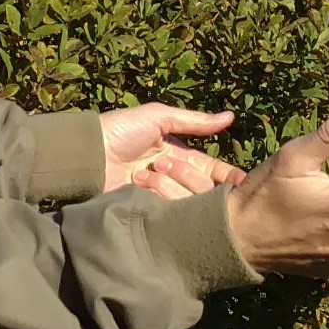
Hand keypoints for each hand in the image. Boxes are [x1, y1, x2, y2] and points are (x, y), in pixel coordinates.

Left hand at [100, 101, 239, 198]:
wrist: (86, 154)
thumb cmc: (119, 131)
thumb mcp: (158, 118)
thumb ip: (194, 121)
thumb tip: (230, 116)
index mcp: (178, 157)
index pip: (212, 170)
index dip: (228, 177)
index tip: (242, 183)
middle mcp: (173, 179)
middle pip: (203, 188)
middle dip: (187, 175)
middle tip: (161, 164)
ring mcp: (160, 198)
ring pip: (188, 202)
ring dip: (167, 184)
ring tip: (143, 173)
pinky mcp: (147, 213)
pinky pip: (169, 212)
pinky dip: (157, 196)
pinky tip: (139, 185)